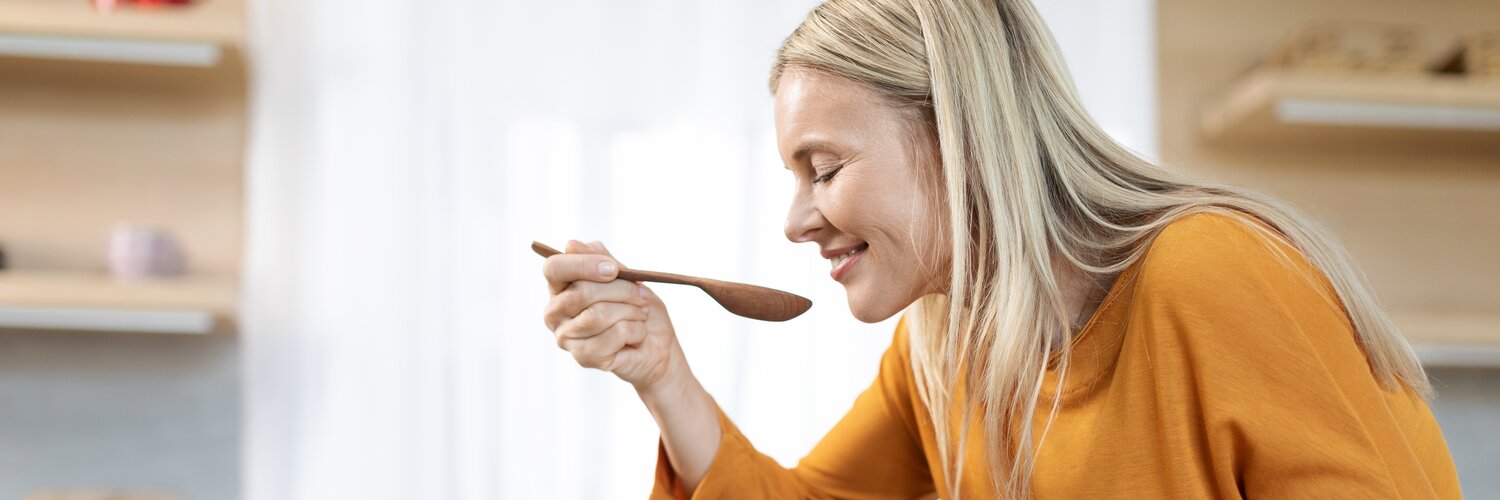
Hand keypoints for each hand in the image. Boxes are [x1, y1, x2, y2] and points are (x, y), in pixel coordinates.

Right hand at [541, 240, 682, 391]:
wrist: (657, 346)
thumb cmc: (638, 308)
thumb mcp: (626, 276)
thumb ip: (601, 259)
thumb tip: (571, 245)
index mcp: (560, 287)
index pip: (554, 268)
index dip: (583, 264)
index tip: (613, 269)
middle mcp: (555, 313)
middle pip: (581, 291)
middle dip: (621, 290)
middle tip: (642, 295)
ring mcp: (566, 337)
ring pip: (598, 315)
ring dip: (631, 311)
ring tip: (641, 315)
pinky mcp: (583, 357)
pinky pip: (614, 334)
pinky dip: (636, 331)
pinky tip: (637, 336)